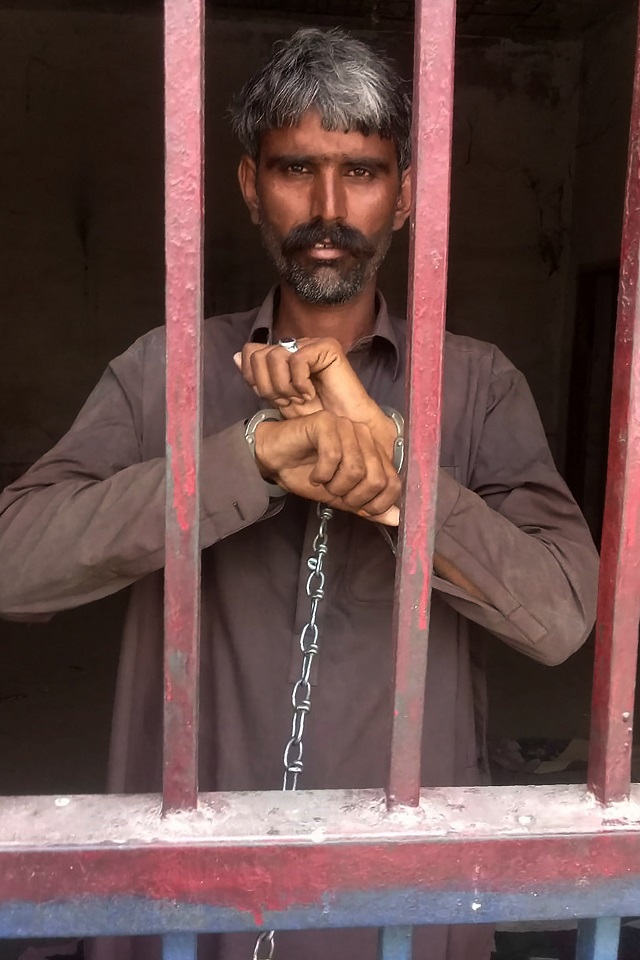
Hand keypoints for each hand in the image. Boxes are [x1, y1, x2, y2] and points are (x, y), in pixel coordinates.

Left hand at [234, 337, 396, 455]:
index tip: (275, 398)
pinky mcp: (326, 346)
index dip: (255, 379)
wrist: (343, 427)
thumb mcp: (278, 398)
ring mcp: (311, 343)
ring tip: (301, 398)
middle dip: (269, 385)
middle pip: (259, 355)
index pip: (251, 352)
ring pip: (275, 356)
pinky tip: (311, 393)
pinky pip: (296, 359)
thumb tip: (236, 356)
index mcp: (283, 354)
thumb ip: (258, 379)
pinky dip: (299, 382)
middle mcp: (296, 345)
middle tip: (290, 400)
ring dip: (284, 386)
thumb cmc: (315, 415)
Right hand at [253, 411, 399, 525]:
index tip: (354, 506)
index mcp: (374, 451)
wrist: (275, 459)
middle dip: (353, 497)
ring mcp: (346, 426)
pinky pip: (333, 455)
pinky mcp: (326, 422)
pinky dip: (321, 474)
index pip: (393, 483)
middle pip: (376, 478)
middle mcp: (365, 435)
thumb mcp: (342, 497)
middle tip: (335, 493)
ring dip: (335, 485)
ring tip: (323, 481)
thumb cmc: (308, 474)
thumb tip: (396, 519)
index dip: (376, 504)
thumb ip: (368, 507)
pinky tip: (313, 473)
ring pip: (355, 469)